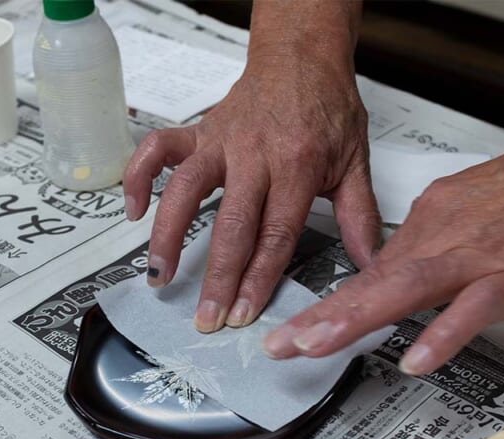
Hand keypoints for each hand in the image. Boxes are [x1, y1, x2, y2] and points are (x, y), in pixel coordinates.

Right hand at [122, 53, 379, 332]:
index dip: (258, 278)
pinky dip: (138, 177)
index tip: (242, 312)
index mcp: (297, 166)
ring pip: (184, 190)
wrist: (303, 56)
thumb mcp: (355, 161)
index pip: (275, 234)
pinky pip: (157, 149)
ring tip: (159, 275)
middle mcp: (254, 154)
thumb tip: (370, 265)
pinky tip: (133, 211)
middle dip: (216, 276)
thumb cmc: (328, 108)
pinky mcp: (198, 131)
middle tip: (205, 316)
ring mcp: (220, 141)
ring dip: (167, 235)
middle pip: (231, 224)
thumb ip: (360, 216)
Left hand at [261, 125, 503, 373]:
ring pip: (406, 288)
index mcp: (428, 226)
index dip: (327, 305)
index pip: (368, 273)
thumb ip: (430, 248)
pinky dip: (443, 334)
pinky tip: (416, 359)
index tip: (293, 330)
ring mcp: (478, 258)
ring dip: (356, 318)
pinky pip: (474, 308)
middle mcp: (442, 239)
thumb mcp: (467, 214)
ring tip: (315, 345)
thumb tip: (396, 272)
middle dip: (320, 317)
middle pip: (372, 282)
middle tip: (280, 345)